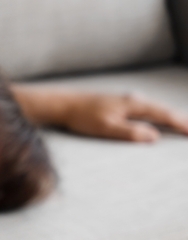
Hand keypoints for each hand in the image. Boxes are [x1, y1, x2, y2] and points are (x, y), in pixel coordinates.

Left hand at [60, 92, 187, 141]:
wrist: (65, 104)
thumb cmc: (83, 117)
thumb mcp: (106, 128)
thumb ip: (130, 132)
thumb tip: (154, 137)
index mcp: (135, 105)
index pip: (164, 115)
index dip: (181, 124)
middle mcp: (135, 100)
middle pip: (164, 110)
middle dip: (181, 120)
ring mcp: (127, 100)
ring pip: (155, 109)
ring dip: (170, 117)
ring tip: (182, 125)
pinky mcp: (120, 104)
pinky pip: (146, 110)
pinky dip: (157, 115)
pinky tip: (157, 119)